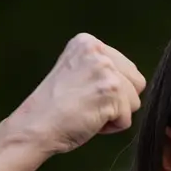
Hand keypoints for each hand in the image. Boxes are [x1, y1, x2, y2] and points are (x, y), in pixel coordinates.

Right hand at [12, 33, 146, 154]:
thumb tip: (131, 82)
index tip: (85, 96)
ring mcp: (105, 70)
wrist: (35, 126)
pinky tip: (89, 122)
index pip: (126, 69)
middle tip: (88, 106)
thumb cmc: (54, 109)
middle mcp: (98, 51)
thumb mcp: (76, 73)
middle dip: (119, 101)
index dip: (111, 91)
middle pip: (136, 83)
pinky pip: (126, 119)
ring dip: (115, 115)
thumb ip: (100, 69)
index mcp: (87, 42)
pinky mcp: (111, 91)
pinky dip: (111, 128)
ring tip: (88, 113)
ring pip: (134, 102)